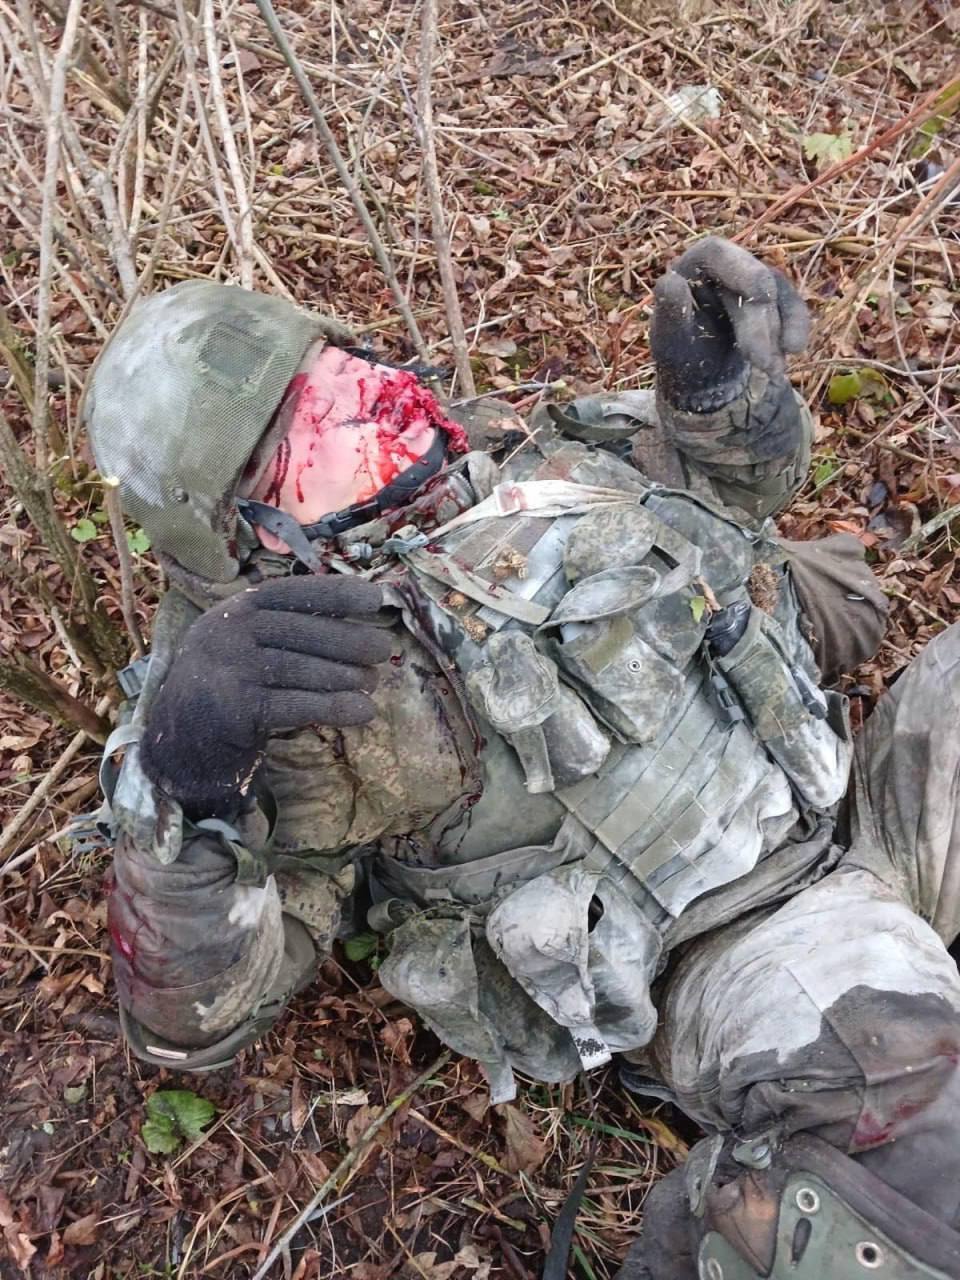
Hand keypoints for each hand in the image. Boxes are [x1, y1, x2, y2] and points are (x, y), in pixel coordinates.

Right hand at [141, 575, 390, 818]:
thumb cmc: (228, 684)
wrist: (179, 737)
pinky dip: (334, 708)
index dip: (335, 593)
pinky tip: (362, 711)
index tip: (376, 599)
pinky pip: (295, 705)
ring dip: (346, 677)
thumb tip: (356, 621)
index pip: (292, 592)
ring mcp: (228, 668)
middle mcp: (228, 631)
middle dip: (349, 640)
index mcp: (235, 609)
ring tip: (373, 683)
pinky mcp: (234, 708)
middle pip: (301, 631)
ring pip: (300, 669)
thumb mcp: (247, 643)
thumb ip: (286, 627)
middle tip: (384, 650)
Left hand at [650, 237, 808, 412]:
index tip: (762, 297)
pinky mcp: (773, 299)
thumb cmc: (681, 357)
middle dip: (760, 324)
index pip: (716, 253)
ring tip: (773, 370)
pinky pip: (790, 306)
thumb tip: (670, 280)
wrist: (704, 381)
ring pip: (777, 294)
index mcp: (692, 266)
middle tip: (762, 363)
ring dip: (778, 333)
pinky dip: (795, 327)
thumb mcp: (670, 341)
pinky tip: (795, 349)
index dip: (743, 270)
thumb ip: (670, 313)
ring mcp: (751, 280)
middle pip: (753, 281)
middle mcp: (724, 266)